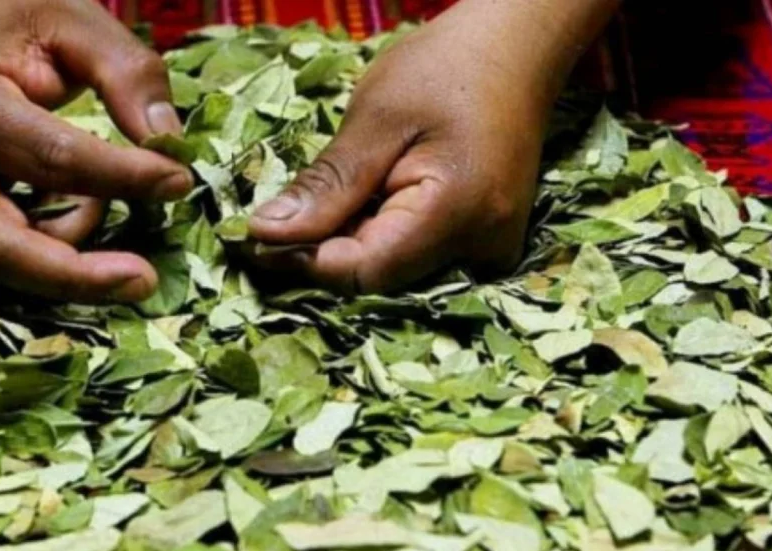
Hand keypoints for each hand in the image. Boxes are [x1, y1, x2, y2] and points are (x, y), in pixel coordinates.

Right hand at [0, 0, 193, 301]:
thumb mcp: (68, 21)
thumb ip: (125, 71)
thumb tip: (169, 145)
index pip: (53, 160)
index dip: (124, 178)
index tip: (179, 180)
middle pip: (4, 249)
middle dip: (79, 277)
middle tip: (144, 282)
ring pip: (3, 262)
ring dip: (70, 252)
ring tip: (100, 202)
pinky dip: (48, 242)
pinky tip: (69, 205)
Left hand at [250, 0, 618, 293]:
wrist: (516, 50)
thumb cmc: (446, 68)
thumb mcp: (376, 116)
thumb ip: (327, 184)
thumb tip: (265, 234)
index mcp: (457, 215)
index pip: (363, 272)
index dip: (304, 262)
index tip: (256, 238)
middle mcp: (481, 250)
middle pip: (379, 280)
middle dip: (322, 254)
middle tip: (279, 217)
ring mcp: (488, 252)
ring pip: (395, 273)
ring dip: (348, 245)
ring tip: (326, 199)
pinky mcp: (482, 245)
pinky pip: (416, 258)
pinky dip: (378, 237)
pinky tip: (364, 202)